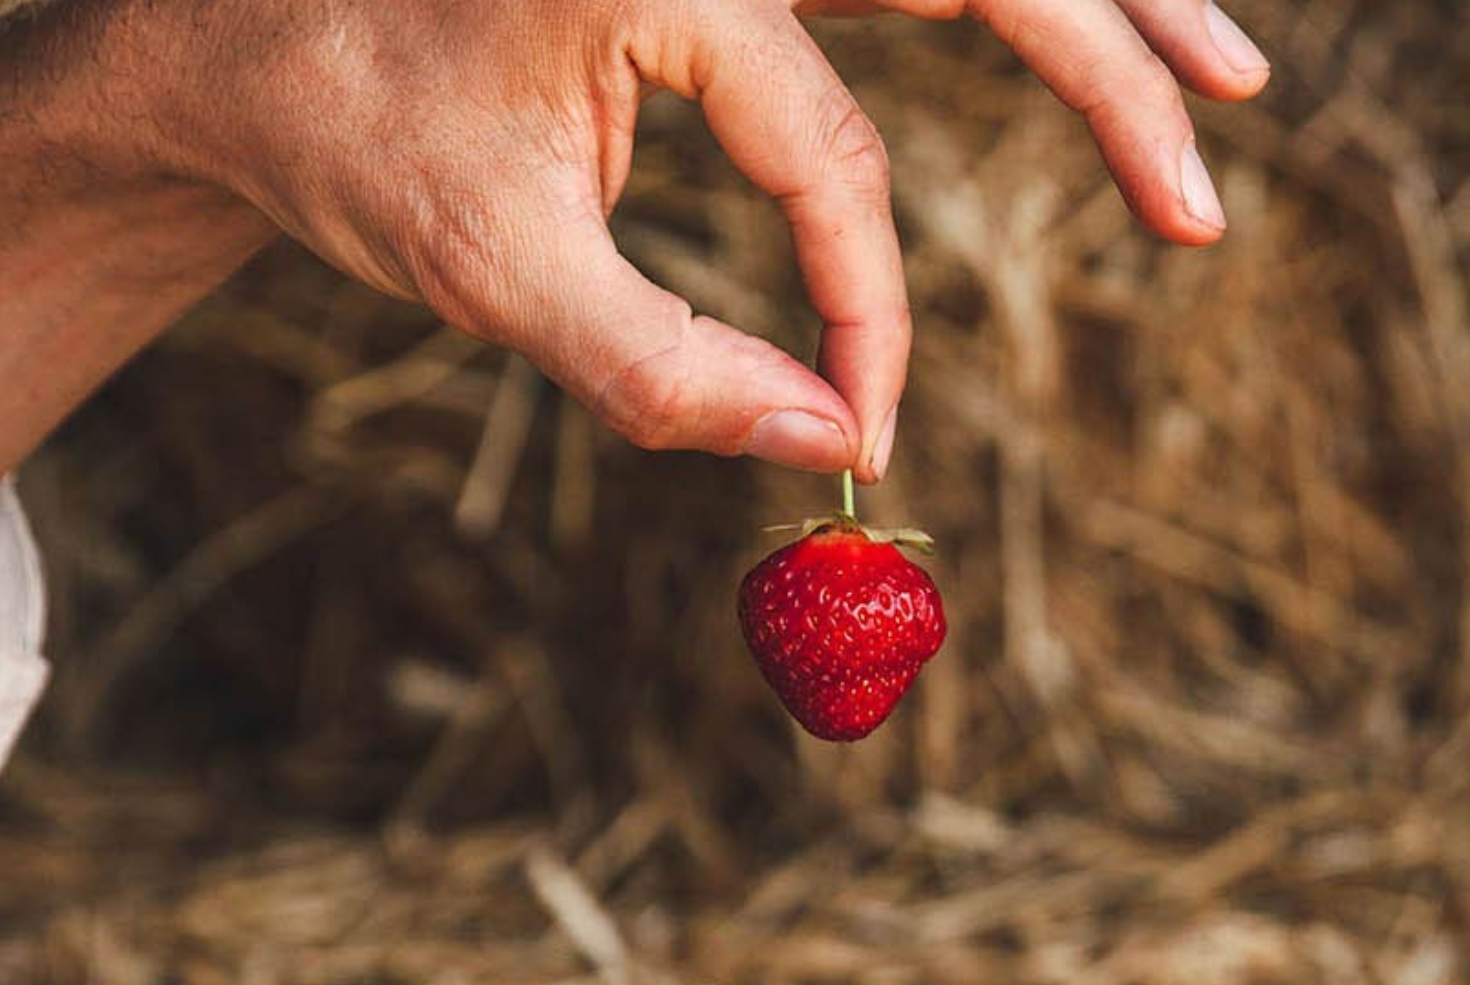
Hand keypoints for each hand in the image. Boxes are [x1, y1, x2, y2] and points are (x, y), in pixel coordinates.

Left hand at [0, 0, 1270, 551]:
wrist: (245, 34)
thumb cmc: (356, 143)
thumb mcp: (493, 279)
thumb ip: (669, 376)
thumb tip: (831, 456)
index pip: (831, 161)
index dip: (867, 316)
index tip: (869, 435)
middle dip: (1108, 75)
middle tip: (1202, 204)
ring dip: (1099, 6)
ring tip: (1224, 85)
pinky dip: (1002, 5)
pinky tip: (1092, 29)